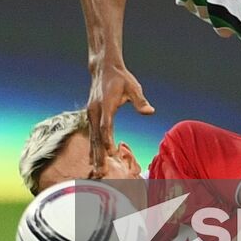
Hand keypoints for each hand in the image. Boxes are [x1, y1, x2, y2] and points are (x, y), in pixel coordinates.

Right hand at [86, 63, 154, 177]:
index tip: (110, 152)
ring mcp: (91, 113)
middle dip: (99, 154)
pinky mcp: (90, 115)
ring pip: (92, 137)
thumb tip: (149, 111)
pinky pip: (91, 134)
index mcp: (106, 104)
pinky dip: (92, 147)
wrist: (103, 68)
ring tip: (96, 171)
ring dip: (94, 154)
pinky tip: (92, 159)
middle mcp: (95, 110)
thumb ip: (140, 101)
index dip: (108, 138)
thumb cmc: (121, 78)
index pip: (106, 124)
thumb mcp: (133, 87)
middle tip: (101, 171)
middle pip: (96, 135)